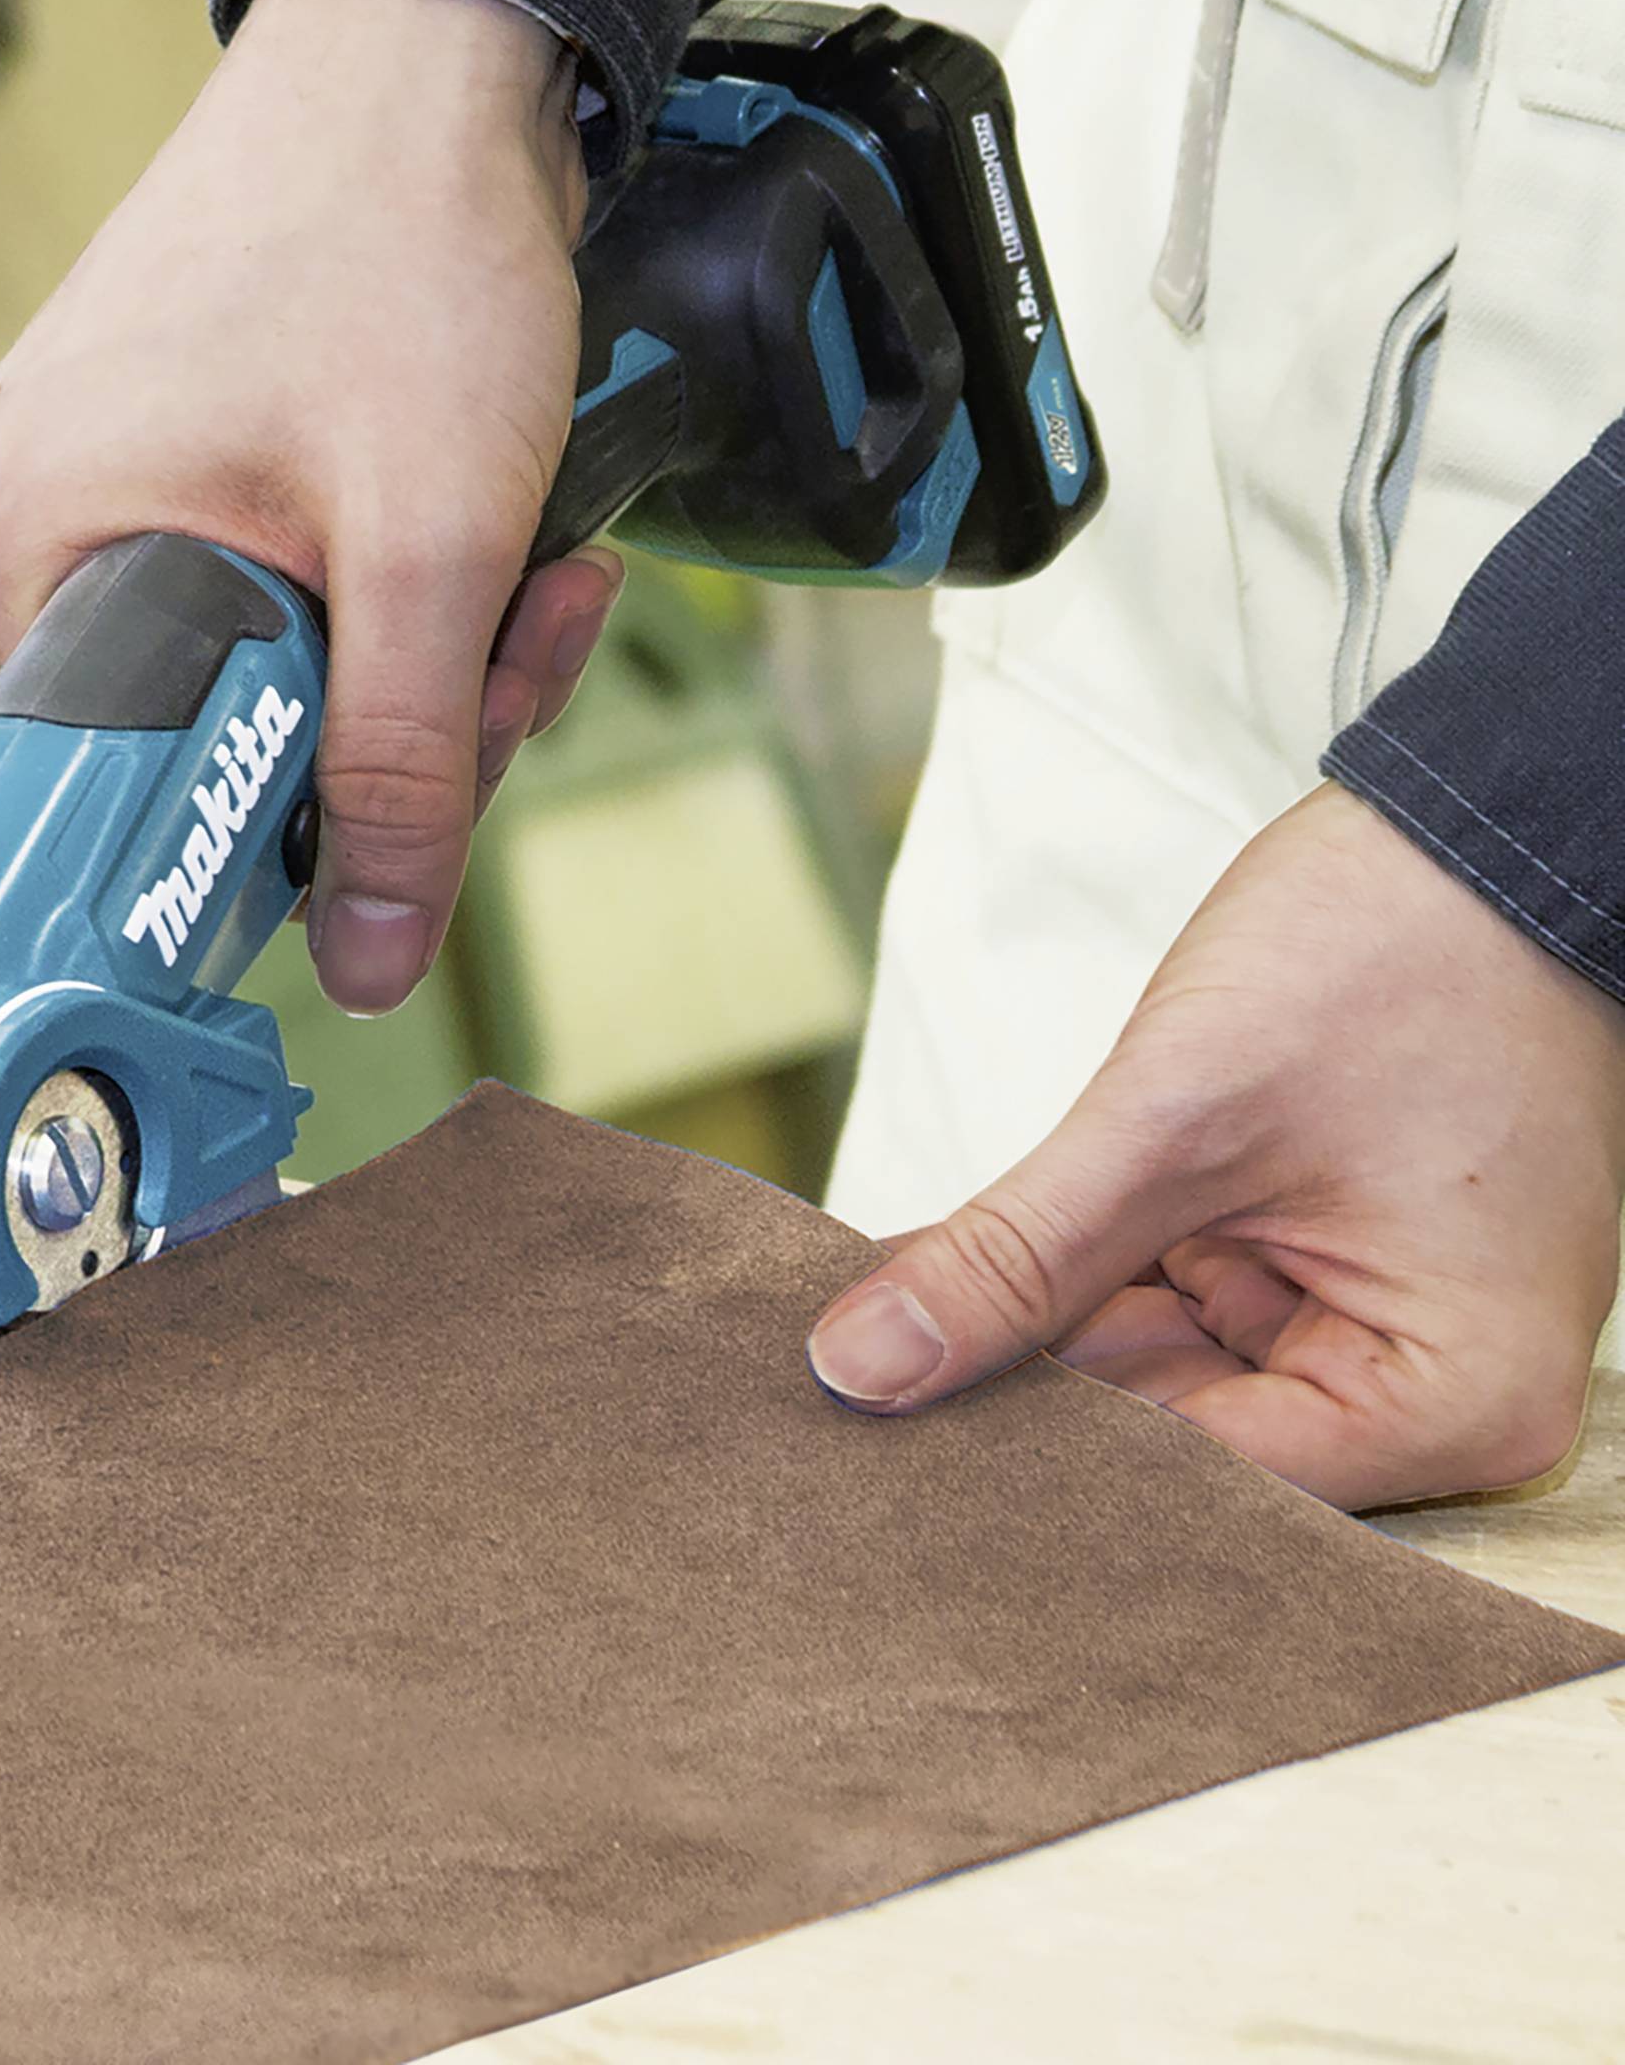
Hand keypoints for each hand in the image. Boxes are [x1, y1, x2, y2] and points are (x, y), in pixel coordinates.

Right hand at [0, 0, 622, 1014]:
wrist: (432, 48)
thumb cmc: (399, 253)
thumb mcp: (425, 546)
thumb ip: (403, 768)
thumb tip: (371, 966)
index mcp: (20, 560)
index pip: (151, 801)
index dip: (317, 823)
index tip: (443, 767)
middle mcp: (30, 526)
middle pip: (231, 742)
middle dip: (416, 718)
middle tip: (530, 628)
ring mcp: (102, 478)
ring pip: (283, 668)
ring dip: (436, 647)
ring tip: (538, 555)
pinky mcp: (178, 445)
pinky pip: (289, 584)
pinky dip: (405, 578)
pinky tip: (494, 522)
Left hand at [807, 783, 1624, 1507]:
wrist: (1470, 831)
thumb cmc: (1390, 957)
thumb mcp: (1174, 1119)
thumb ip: (1016, 1256)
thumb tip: (861, 1364)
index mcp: (1449, 1402)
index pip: (1206, 1487)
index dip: (1036, 1465)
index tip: (882, 1449)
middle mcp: (1423, 1394)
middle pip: (1177, 1440)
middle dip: (1016, 1403)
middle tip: (847, 1395)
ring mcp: (1363, 1324)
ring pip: (1153, 1372)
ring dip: (1025, 1342)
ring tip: (864, 1342)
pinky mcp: (1309, 1264)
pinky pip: (1165, 1301)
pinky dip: (1065, 1282)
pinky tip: (933, 1278)